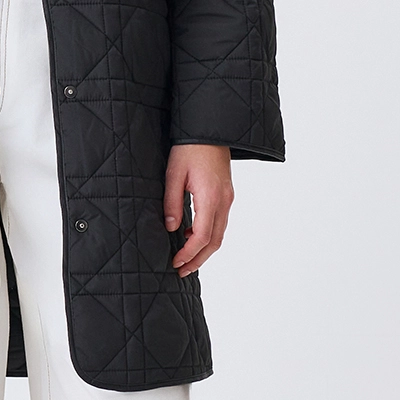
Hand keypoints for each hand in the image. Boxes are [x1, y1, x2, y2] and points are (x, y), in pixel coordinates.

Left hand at [163, 144, 233, 277]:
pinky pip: (220, 222)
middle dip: (198, 259)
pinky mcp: (227, 194)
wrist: (211, 128)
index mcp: (211, 197)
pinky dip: (209, 235)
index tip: (175, 263)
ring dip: (204, 249)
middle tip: (181, 271)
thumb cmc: (190, 147)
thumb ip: (172, 203)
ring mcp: (228, 198)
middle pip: (215, 241)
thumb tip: (171, 228)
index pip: (203, 236)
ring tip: (186, 259)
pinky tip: (193, 237)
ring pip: (220, 233)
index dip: (189, 253)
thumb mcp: (174, 174)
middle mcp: (224, 200)